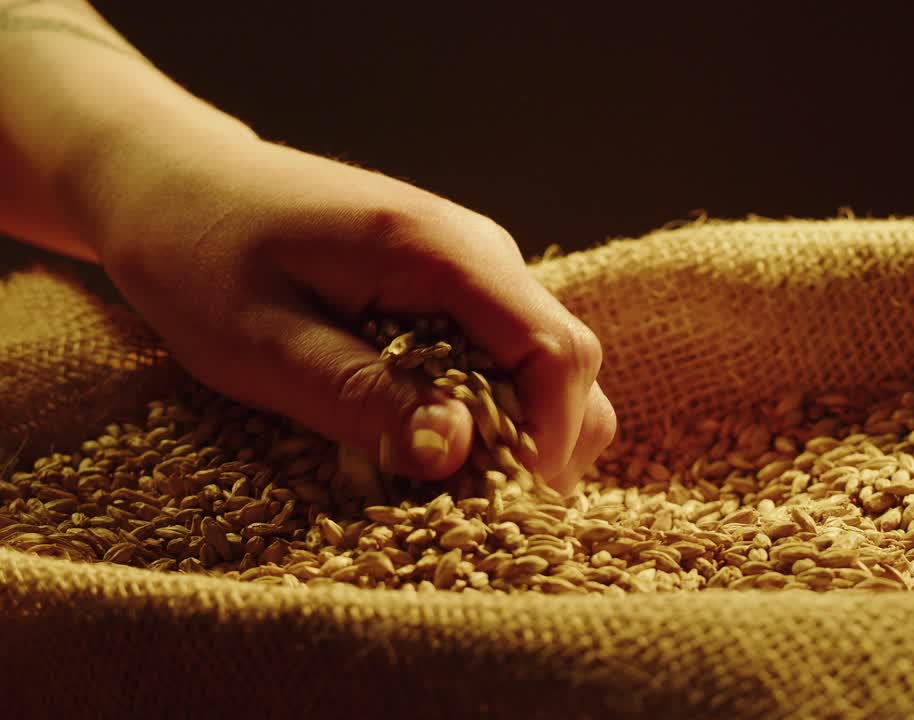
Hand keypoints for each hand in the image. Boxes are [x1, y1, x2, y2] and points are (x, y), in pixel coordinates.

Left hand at [86, 133, 615, 493]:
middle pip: (571, 363)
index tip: (496, 503)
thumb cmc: (199, 254)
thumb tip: (460, 456)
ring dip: (517, 432)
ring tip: (443, 477)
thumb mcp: (261, 345)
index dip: (548, 440)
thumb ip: (364, 398)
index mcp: (441, 251)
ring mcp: (474, 263)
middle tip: (466, 505)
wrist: (174, 182)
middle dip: (540, 446)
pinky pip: (506, 355)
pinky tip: (423, 432)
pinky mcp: (454, 284)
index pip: (556, 352)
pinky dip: (487, 409)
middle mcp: (479, 249)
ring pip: (548, 363)